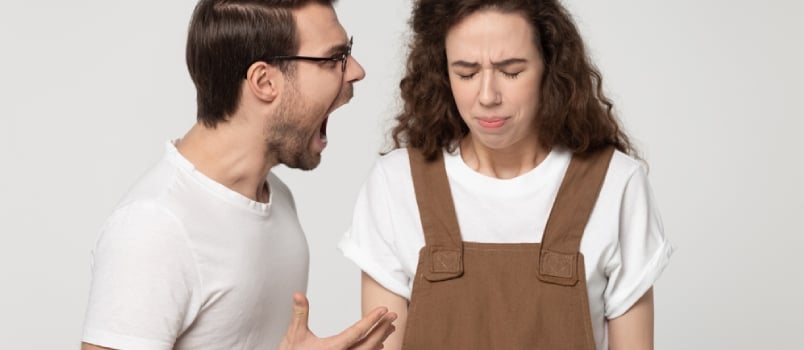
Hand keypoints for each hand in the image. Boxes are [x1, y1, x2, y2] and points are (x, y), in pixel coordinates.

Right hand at [278, 293, 396, 349]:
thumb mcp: (294, 335)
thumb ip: (300, 313)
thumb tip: (298, 294)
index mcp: (332, 348)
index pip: (358, 331)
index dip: (372, 319)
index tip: (384, 309)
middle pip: (369, 343)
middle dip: (382, 328)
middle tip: (393, 315)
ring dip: (380, 339)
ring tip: (389, 328)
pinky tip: (378, 346)